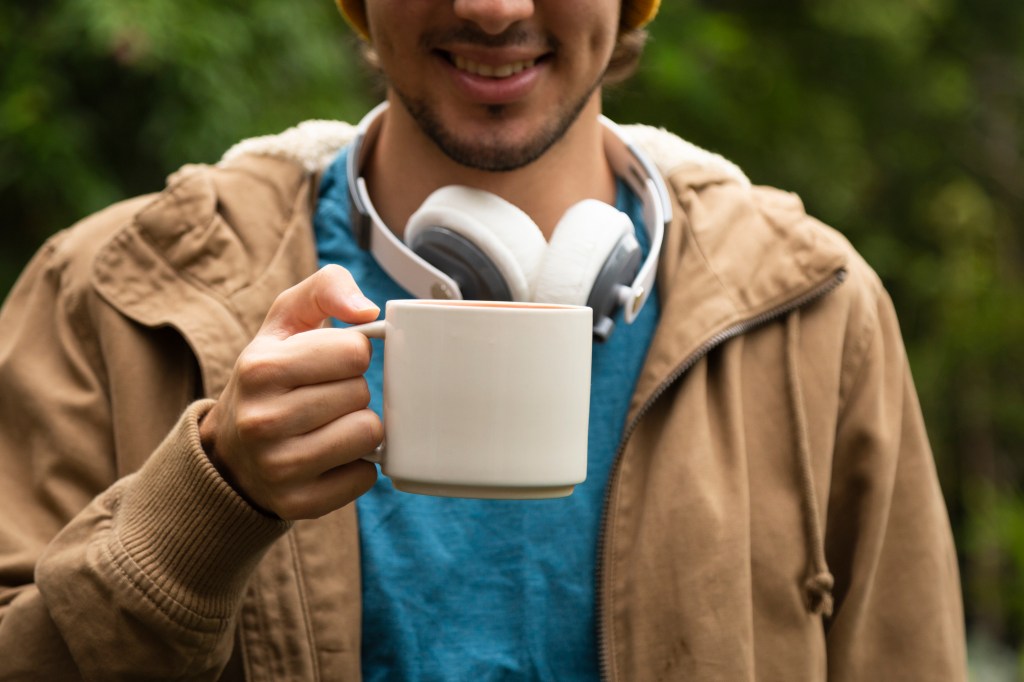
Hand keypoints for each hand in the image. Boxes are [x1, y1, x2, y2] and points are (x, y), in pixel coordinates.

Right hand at [199, 265, 382, 519]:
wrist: (229, 455)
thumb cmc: (269, 378)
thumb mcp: (284, 322)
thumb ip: (326, 289)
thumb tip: (368, 311)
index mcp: (259, 368)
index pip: (355, 352)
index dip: (350, 354)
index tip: (327, 364)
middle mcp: (262, 420)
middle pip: (362, 394)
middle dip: (351, 392)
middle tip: (321, 399)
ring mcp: (279, 468)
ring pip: (368, 434)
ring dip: (357, 428)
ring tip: (326, 426)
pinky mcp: (298, 504)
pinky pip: (365, 476)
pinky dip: (356, 466)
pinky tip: (327, 457)